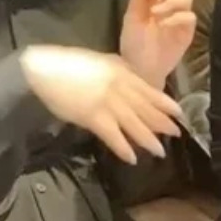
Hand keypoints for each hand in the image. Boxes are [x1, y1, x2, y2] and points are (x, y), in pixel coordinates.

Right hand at [20, 45, 182, 164]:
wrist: (42, 69)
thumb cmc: (67, 64)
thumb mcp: (99, 62)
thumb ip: (117, 70)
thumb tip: (131, 77)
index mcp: (120, 71)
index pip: (148, 89)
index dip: (164, 102)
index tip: (178, 112)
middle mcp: (119, 86)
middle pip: (145, 108)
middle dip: (161, 122)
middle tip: (176, 134)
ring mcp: (108, 102)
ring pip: (134, 123)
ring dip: (148, 139)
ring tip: (159, 151)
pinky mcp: (93, 117)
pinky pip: (113, 136)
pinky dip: (123, 148)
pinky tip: (131, 158)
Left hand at [119, 0, 195, 88]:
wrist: (140, 70)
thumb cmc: (133, 44)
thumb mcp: (132, 17)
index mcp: (152, 1)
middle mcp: (168, 6)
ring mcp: (179, 18)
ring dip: (172, 1)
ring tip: (157, 13)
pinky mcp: (187, 31)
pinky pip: (190, 16)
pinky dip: (177, 17)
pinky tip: (165, 24)